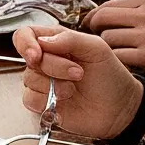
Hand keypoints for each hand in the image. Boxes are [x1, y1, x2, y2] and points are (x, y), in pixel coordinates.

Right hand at [15, 19, 143, 141]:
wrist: (119, 108)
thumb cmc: (111, 77)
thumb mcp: (97, 49)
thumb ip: (70, 39)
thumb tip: (43, 40)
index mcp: (56, 42)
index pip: (26, 35)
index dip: (26, 43)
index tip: (36, 55)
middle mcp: (46, 61)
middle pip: (29, 59)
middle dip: (54, 67)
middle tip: (78, 73)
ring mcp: (43, 83)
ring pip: (29, 80)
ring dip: (53, 86)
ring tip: (73, 89)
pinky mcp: (42, 103)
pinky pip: (30, 99)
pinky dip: (46, 101)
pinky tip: (64, 100)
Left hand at [87, 0, 144, 78]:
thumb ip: (135, 10)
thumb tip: (102, 13)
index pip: (109, 4)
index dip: (94, 15)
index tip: (89, 24)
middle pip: (103, 18)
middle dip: (94, 29)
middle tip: (94, 39)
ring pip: (107, 39)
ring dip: (106, 48)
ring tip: (113, 52)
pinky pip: (117, 56)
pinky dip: (115, 61)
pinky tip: (121, 64)